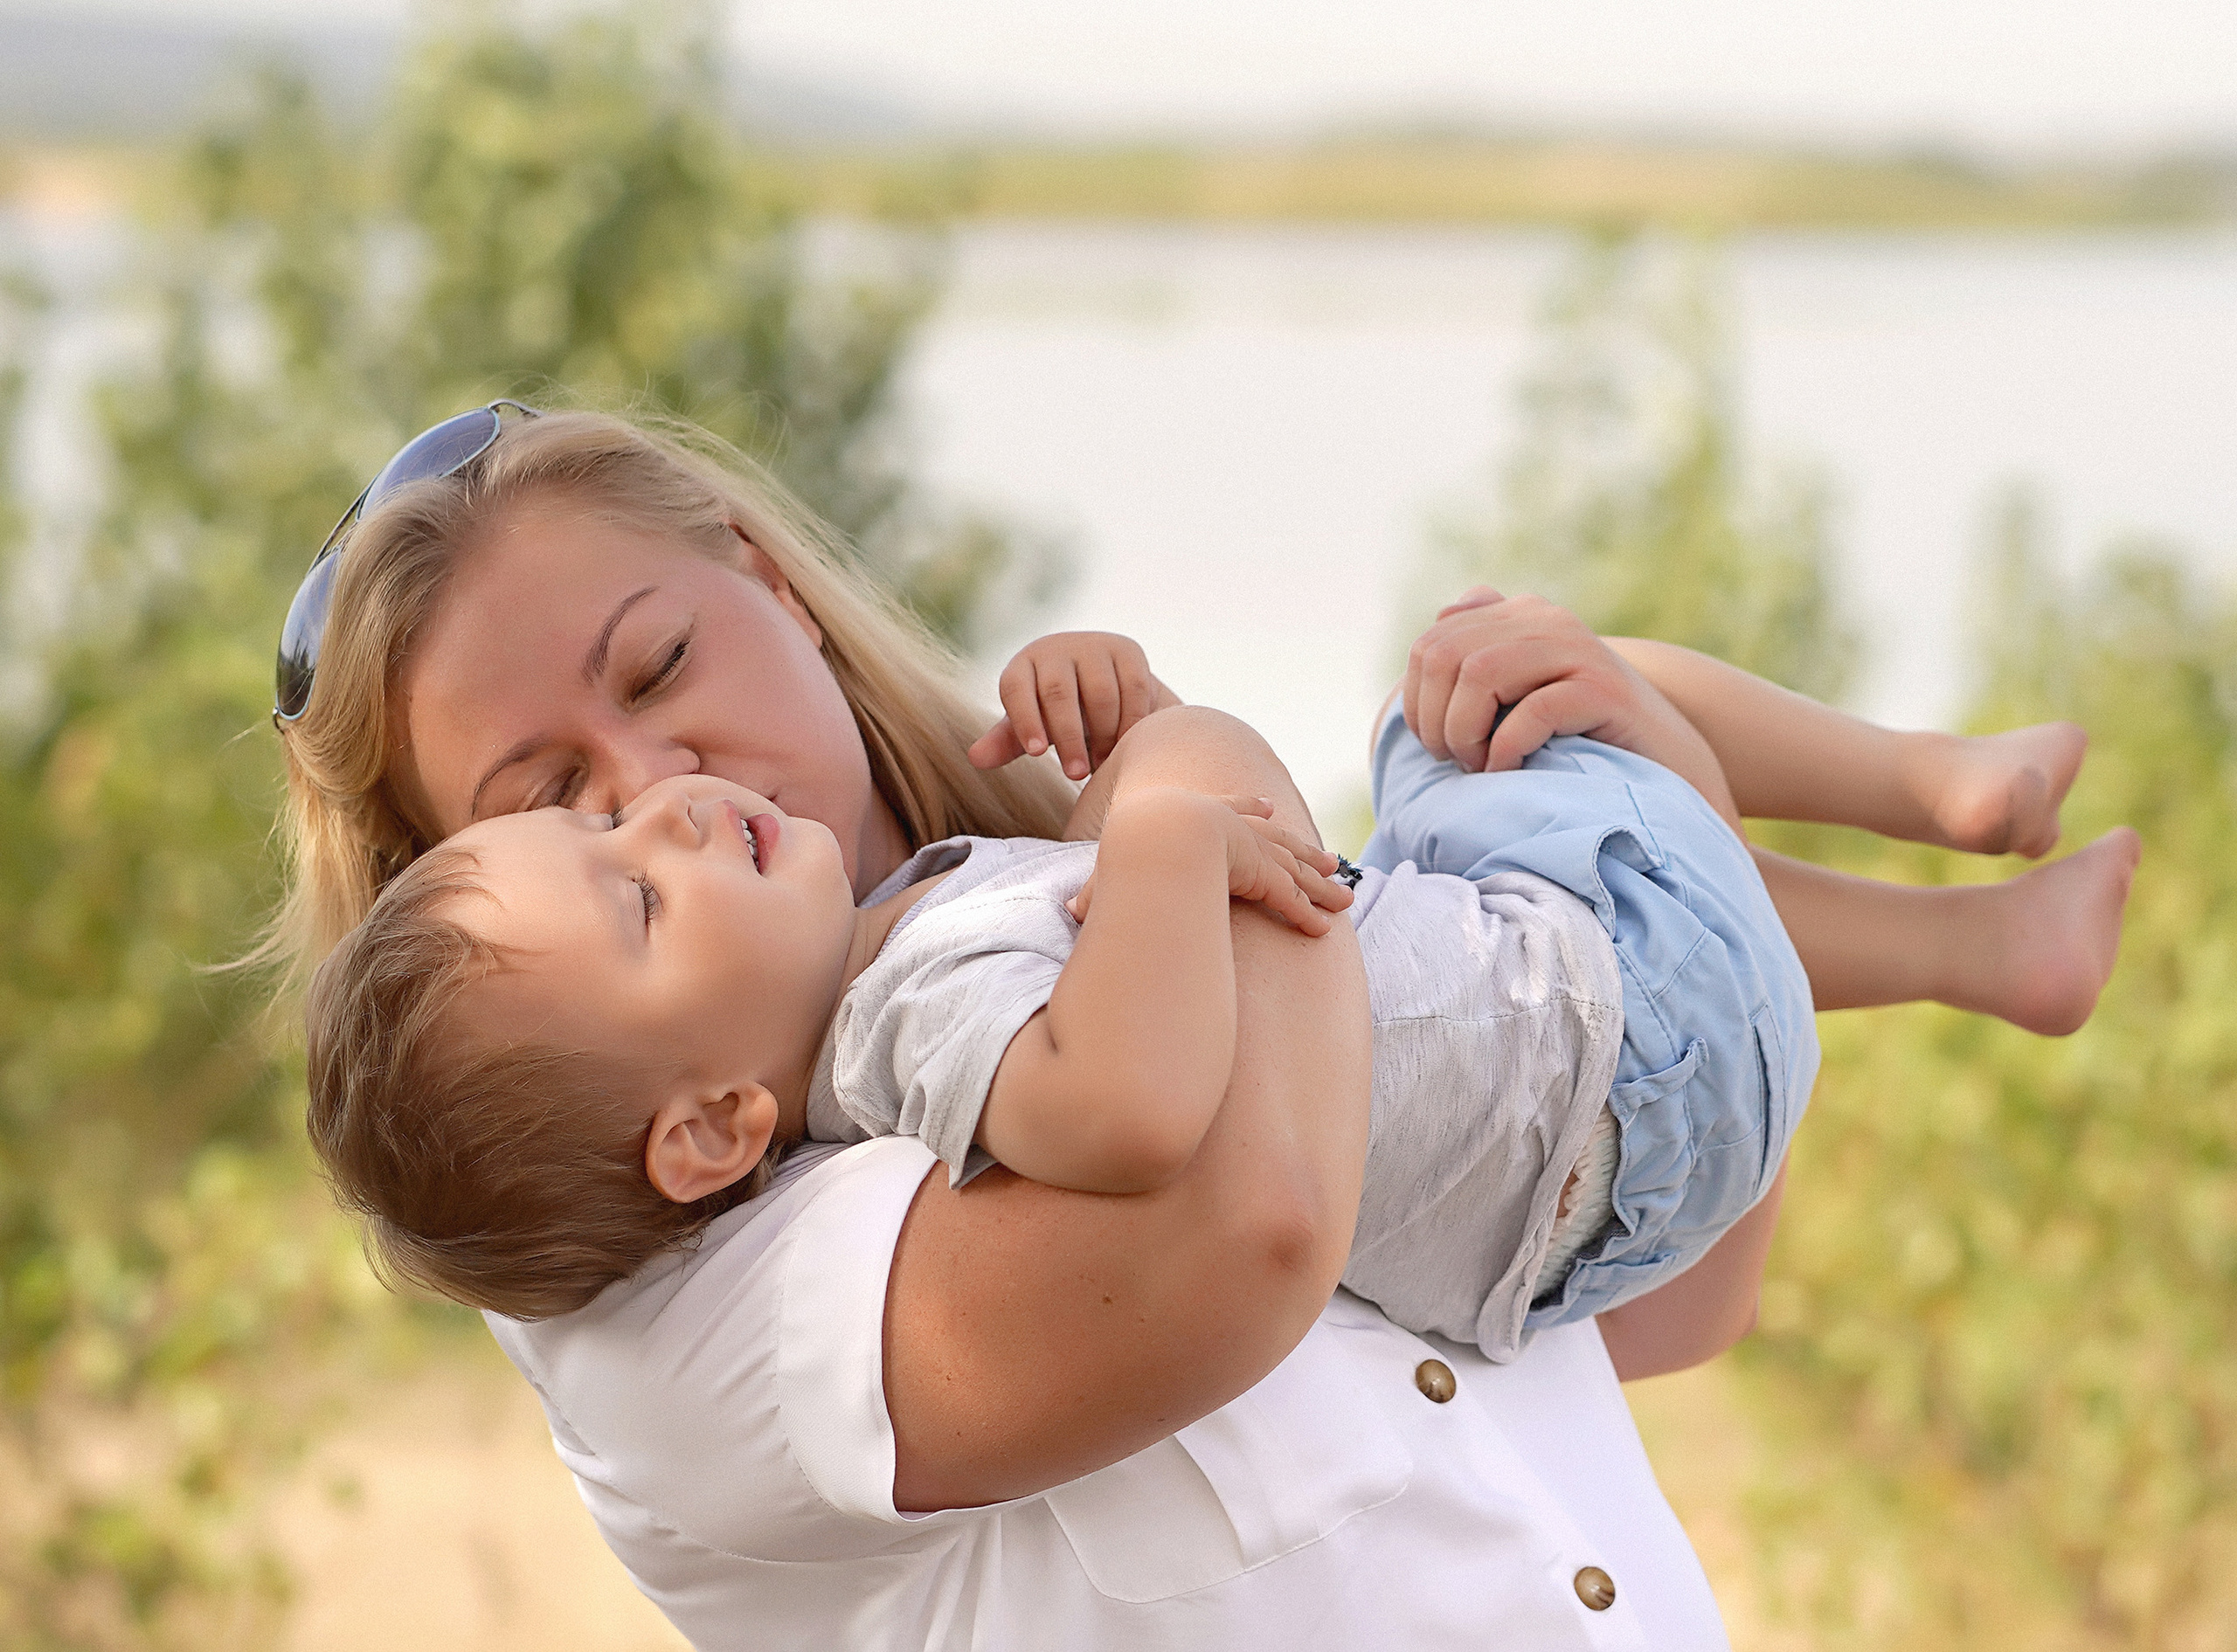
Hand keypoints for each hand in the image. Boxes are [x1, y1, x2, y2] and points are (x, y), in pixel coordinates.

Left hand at [969, 632, 1181, 781]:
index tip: (1035, 755)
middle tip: (1074, 774)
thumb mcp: (1031, 725)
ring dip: (1103, 734)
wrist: (1105, 682)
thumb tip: (976, 758)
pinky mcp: (1128, 650)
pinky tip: (1126, 745)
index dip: (1024, 720)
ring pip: (1099, 693)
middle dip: (1068, 737)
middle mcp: (1055, 648)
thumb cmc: (1055, 712)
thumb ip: (1007, 741)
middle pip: (1058, 693)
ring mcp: (1094, 645)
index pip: (1016, 688)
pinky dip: (1131, 721)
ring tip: (1101, 764)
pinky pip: (1132, 688)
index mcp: (1023, 665)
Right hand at [1068, 794, 1352, 935]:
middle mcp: (1233, 828)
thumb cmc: (1130, 849)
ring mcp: (1250, 850)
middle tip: (1329, 858)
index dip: (1249, 808)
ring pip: (1294, 871)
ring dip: (1320, 886)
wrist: (1157, 837)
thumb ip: (1105, 889)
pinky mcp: (1262, 873)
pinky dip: (1308, 914)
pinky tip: (1325, 930)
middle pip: (1277, 840)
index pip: (1233, 810)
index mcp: (1201, 817)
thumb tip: (1072, 910)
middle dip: (1303, 850)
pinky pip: (1290, 899)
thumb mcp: (1120, 865)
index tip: (1267, 806)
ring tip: (1344, 896)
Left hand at [1402, 589, 1661, 771]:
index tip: (1438, 744)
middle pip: (1445, 653)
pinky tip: (1510, 771)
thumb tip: (1441, 617)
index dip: (1418, 699)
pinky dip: (1506, 750)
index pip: (1432, 641)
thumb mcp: (1523, 691)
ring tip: (1480, 765)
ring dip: (1464, 732)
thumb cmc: (1581, 736)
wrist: (1668, 763)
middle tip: (1456, 760)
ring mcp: (1578, 650)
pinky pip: (1531, 710)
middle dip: (1435, 718)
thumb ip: (1484, 649)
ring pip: (1480, 673)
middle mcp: (1547, 620)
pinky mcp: (1604, 690)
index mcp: (1520, 615)